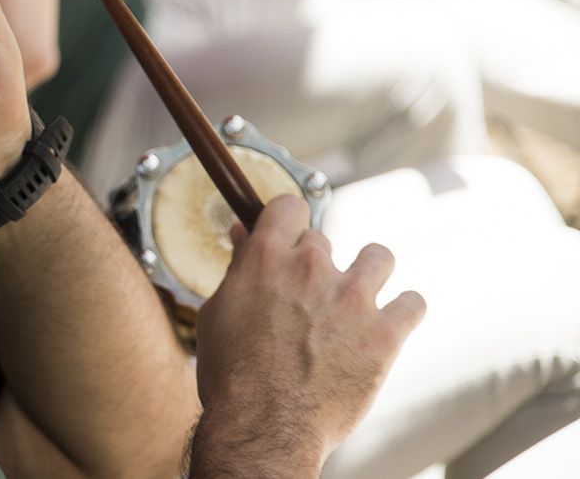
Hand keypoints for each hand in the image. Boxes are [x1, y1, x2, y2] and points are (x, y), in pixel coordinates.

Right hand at [191, 195, 425, 474]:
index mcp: (266, 257)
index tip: (286, 237)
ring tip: (357, 296)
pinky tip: (391, 320)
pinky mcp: (384, 335)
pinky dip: (404, 310)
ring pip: (378, 256)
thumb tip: (244, 236)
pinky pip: (413, 304)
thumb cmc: (233, 374)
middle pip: (324, 239)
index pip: (289, 206)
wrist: (264, 425)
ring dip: (368, 271)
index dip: (287, 220)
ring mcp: (352, 300)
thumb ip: (238, 269)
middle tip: (308, 295)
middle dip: (316, 263)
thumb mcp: (218, 311)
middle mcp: (311, 268)